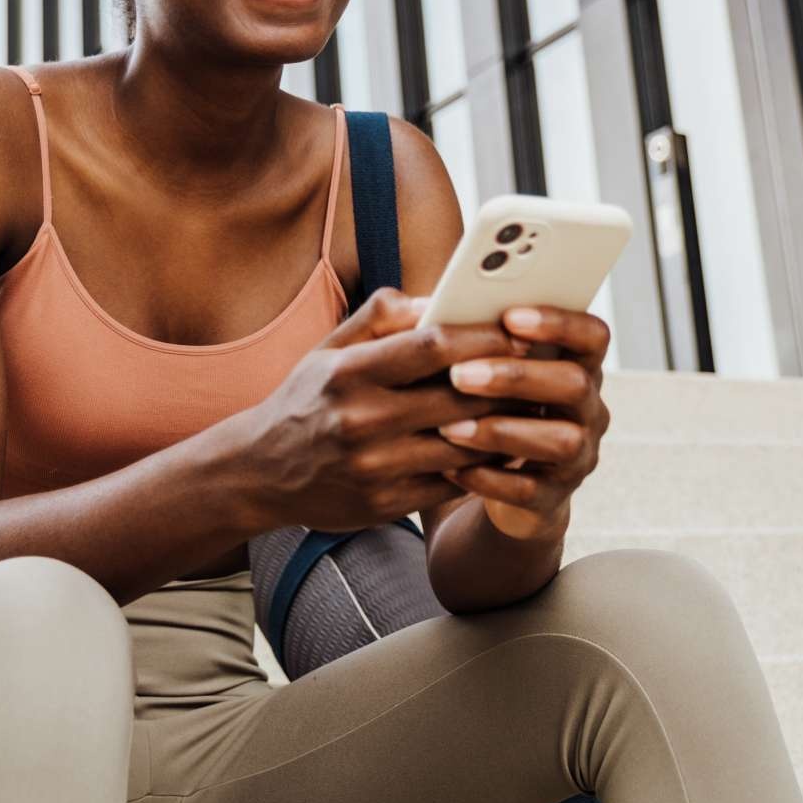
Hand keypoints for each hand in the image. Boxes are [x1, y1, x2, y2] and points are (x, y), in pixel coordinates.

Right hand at [235, 288, 531, 534]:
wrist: (259, 473)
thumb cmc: (305, 400)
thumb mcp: (328, 349)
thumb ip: (380, 317)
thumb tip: (434, 299)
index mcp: (349, 373)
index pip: (431, 347)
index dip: (482, 336)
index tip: (516, 328)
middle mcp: (361, 420)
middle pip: (458, 397)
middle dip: (506, 382)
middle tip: (543, 367)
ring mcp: (375, 466)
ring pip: (463, 445)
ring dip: (504, 426)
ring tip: (534, 406)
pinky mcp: (386, 503)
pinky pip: (452, 483)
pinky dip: (482, 465)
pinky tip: (503, 447)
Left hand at [436, 305, 610, 540]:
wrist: (493, 480)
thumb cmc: (481, 403)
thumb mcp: (480, 365)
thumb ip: (465, 335)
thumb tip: (426, 313)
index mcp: (575, 364)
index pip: (592, 334)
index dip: (559, 322)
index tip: (509, 317)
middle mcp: (588, 408)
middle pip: (575, 383)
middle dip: (516, 376)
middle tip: (459, 375)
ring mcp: (577, 455)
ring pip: (561, 440)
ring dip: (501, 430)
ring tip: (449, 427)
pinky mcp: (553, 498)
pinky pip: (530, 490)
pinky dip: (487, 478)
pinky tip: (450, 467)